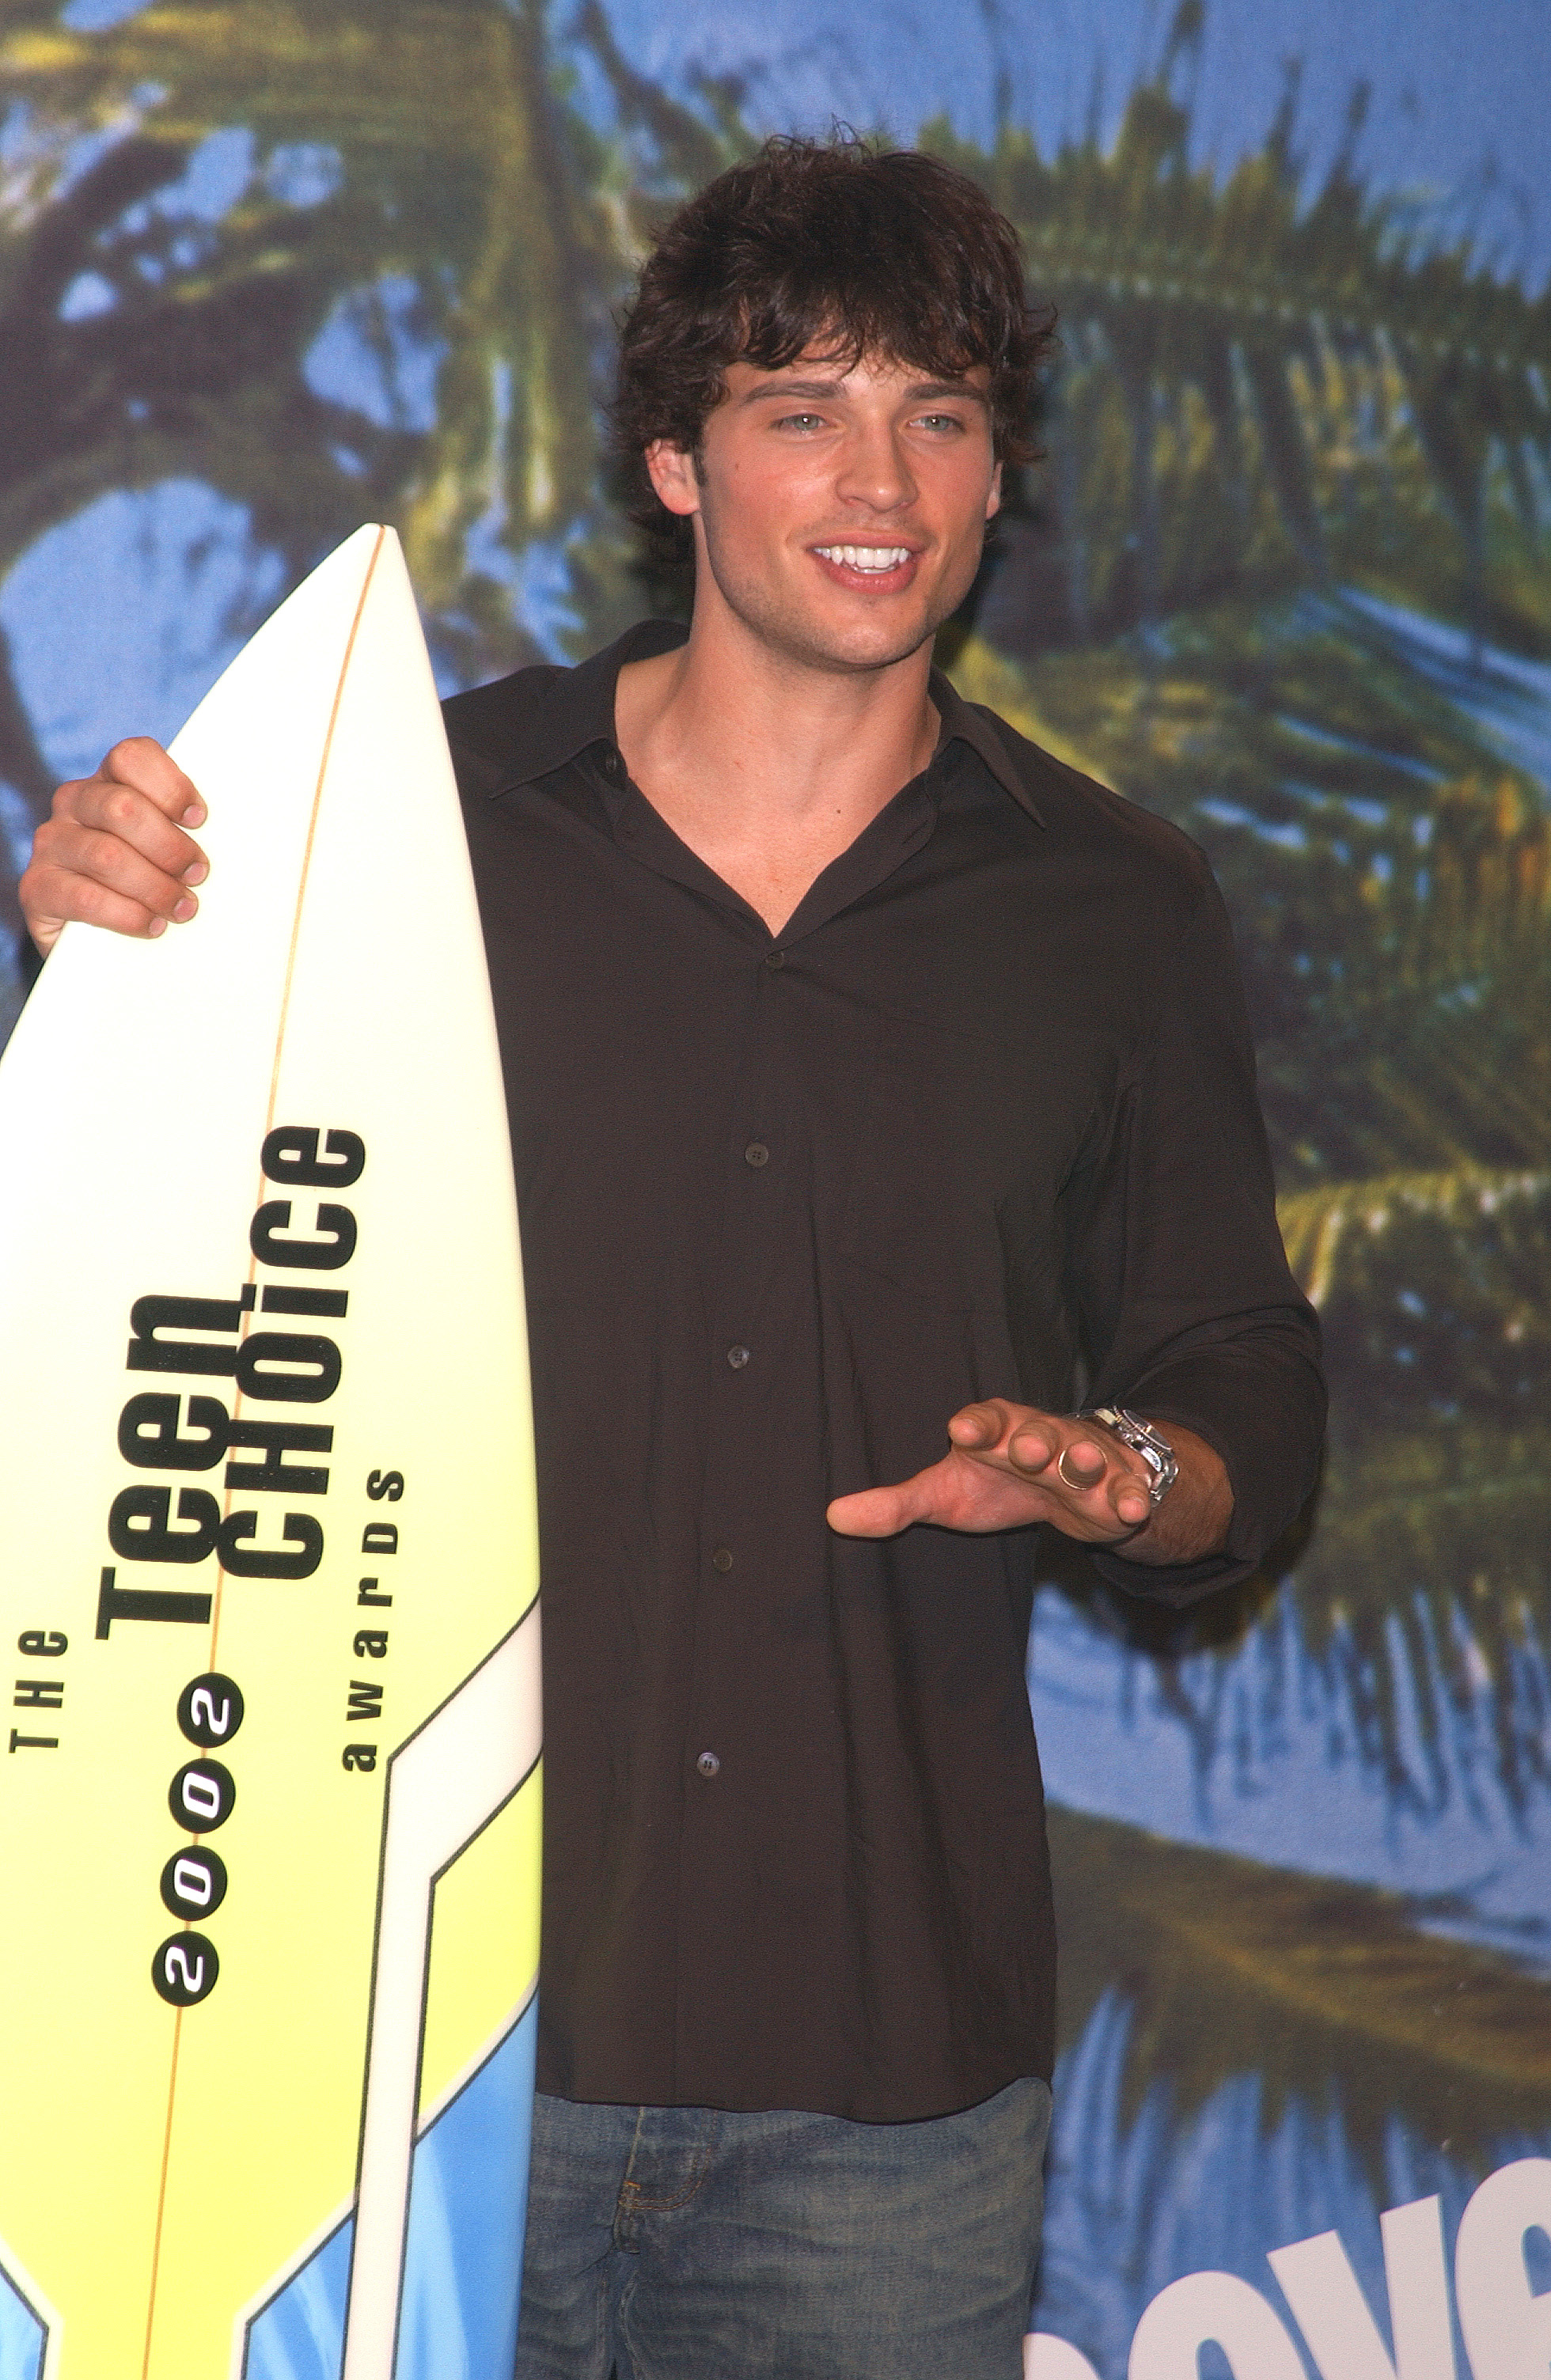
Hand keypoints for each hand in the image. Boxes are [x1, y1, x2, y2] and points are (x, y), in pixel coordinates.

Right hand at [19, 738, 207, 955]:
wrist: (99, 941)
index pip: (131, 757)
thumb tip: (238, 833)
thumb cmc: (150, 883)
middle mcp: (75, 803)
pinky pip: (87, 898)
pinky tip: (152, 925)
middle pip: (123, 807)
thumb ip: (187, 830)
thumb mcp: (169, 849)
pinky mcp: (38, 887)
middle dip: (170, 846)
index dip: (170, 786)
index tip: (200, 820)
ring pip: (108, 856)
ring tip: (183, 908)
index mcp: (110, 781)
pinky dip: (128, 915)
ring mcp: (52, 843)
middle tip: (198, 875)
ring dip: (156, 887)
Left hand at [827, 1401, 1232, 1563]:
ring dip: (1083, 1461)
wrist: (1072, 1480)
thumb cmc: (998, 1480)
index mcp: (995, 1431)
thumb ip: (896, 1505)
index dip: (975, 1425)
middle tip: (1025, 1450)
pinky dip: (1133, 1497)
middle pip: (1036, 1434)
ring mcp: (1082, 1459)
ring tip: (1079, 1467)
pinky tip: (1133, 1510)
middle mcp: (1040, 1436)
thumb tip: (832, 1516)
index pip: (984, 1421)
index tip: (961, 1431)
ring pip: (1084, 1456)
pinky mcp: (1118, 1484)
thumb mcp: (946, 1494)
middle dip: (1031, 1441)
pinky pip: (1128, 1489)